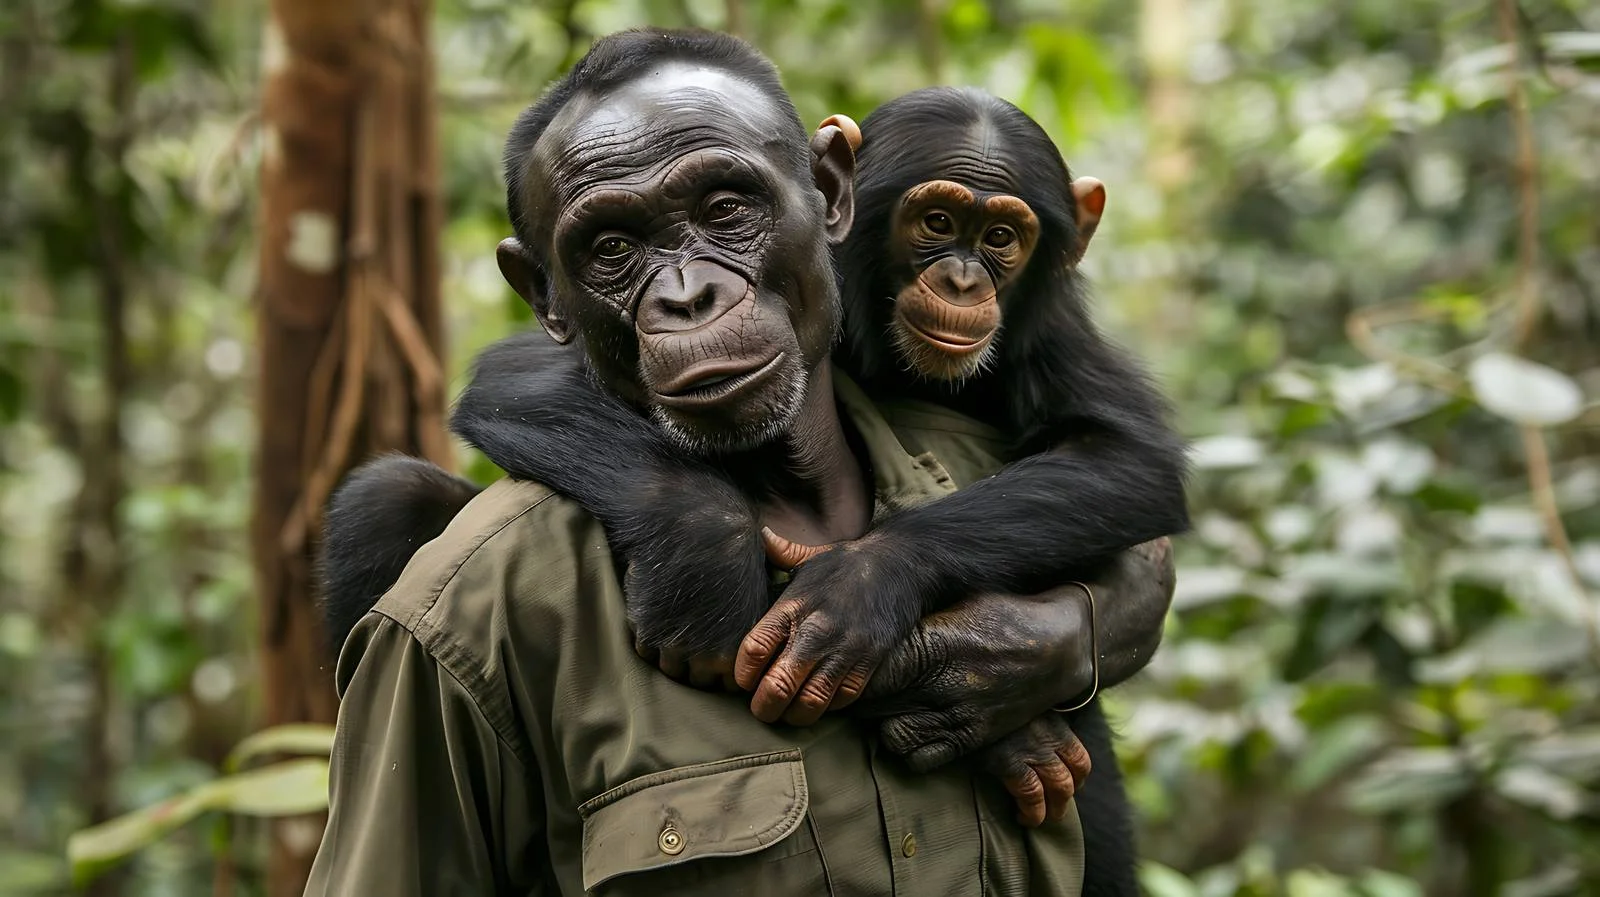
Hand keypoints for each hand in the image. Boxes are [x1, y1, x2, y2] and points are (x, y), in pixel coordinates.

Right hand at [622, 490, 769, 691]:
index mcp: (741, 645)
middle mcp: (710, 654)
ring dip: (672, 656)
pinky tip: (658, 619)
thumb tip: (766, 633)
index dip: (724, 668)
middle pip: (700, 682)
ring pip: (671, 671)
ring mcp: (676, 647)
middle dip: (697, 666)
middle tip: (694, 642)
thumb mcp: (759, 586)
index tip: (719, 651)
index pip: (731, 682)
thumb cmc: (731, 550)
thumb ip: (758, 619)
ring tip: (674, 631)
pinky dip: (650, 640)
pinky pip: (646, 653)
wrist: (692, 527)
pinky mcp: (648, 633)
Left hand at [734, 529, 926, 725]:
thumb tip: (759, 534)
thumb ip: (780, 554)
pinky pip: (843, 698)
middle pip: (778, 684)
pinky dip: (828, 707)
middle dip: (764, 706)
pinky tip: (820, 701)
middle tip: (761, 709)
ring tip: (789, 714)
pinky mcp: (869, 659)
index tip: (742, 681)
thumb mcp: (809, 558)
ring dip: (795, 715)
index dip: (742, 674)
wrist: (900, 565)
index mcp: (793, 605)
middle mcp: (816, 629)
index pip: (754, 649)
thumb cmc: (848, 564)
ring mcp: (845, 647)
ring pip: (811, 701)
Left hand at [846, 585, 1093, 769]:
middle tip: (850, 688)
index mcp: (932, 645)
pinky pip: (922, 758)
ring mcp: (958, 716)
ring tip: (881, 708)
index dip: (846, 671)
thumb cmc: (1000, 614)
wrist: (1058, 646)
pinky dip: (908, 747)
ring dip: (880, 724)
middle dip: (856, 699)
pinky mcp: (973, 739)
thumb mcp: (954, 605)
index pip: (868, 671)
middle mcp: (941, 685)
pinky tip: (909, 725)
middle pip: (872, 706)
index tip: (837, 664)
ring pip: (892, 737)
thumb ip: (912, 620)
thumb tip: (864, 616)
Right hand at [976, 715, 1090, 827]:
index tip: (1068, 788)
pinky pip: (1031, 795)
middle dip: (1064, 800)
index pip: (1080, 758)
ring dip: (1052, 810)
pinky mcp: (1009, 761)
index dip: (1077, 780)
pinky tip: (1021, 818)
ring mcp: (1031, 749)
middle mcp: (1048, 736)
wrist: (965, 700)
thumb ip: (1035, 725)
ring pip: (1059, 788)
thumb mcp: (1021, 709)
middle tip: (1053, 810)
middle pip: (1071, 776)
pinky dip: (1031, 812)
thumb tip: (1040, 745)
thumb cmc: (989, 705)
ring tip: (1038, 819)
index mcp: (1053, 722)